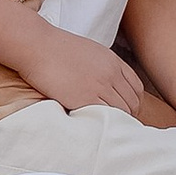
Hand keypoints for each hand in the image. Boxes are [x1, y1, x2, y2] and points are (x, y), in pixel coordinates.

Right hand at [30, 26, 145, 118]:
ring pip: (122, 112)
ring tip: (106, 128)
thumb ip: (101, 66)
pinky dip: (103, 123)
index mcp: (113, 61)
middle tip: (117, 125)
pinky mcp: (85, 98)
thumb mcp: (88, 51)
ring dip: (116, 122)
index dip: (133, 102)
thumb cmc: (56, 48)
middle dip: (128, 116)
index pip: (137, 87)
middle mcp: (111, 73)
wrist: (38, 46)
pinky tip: (95, 126)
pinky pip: (105, 116)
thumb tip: (104, 83)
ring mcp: (100, 86)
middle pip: (132, 102)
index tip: (125, 111)